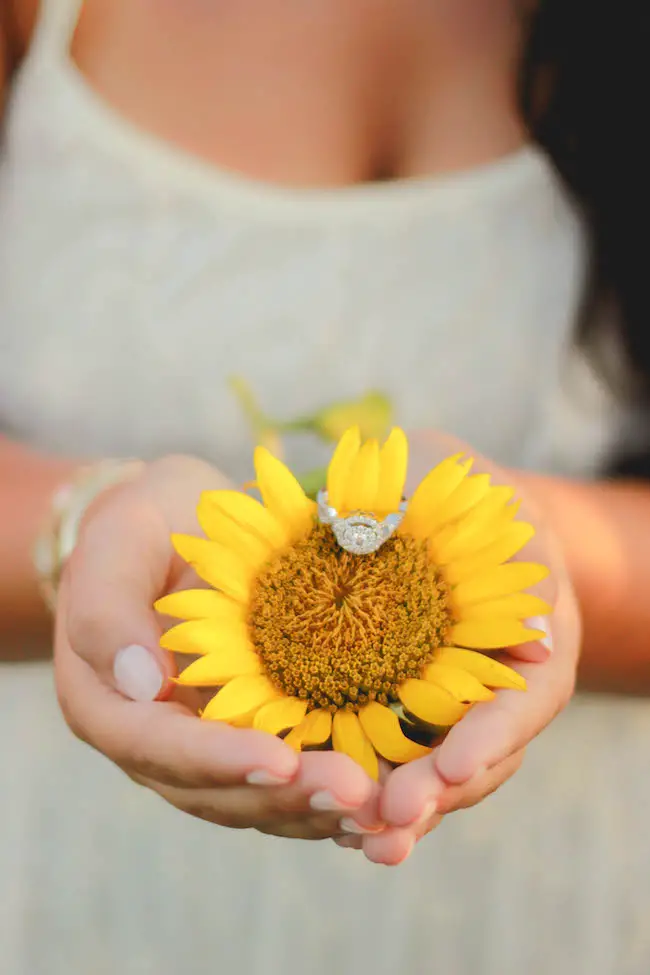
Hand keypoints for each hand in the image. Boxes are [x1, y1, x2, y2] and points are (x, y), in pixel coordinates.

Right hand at [54, 455, 376, 839]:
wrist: (175, 531)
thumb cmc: (142, 529)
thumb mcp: (116, 545)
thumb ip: (110, 608)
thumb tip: (140, 681)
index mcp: (108, 704)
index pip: (158, 746)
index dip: (219, 760)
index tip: (282, 760)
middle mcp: (155, 741)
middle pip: (215, 791)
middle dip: (287, 797)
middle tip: (356, 794)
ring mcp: (204, 746)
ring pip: (255, 799)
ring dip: (316, 809)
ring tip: (377, 805)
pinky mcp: (248, 736)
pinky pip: (285, 779)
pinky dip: (328, 796)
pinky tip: (382, 797)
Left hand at [334, 431, 581, 864]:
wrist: (439, 510)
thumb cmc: (447, 484)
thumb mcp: (443, 474)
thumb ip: (432, 506)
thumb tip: (433, 570)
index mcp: (532, 621)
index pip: (528, 690)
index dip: (493, 732)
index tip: (452, 767)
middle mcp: (506, 674)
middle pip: (488, 750)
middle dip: (442, 789)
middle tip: (391, 821)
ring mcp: (463, 699)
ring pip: (446, 769)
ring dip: (407, 808)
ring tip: (364, 841)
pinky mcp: (413, 710)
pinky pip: (401, 757)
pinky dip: (374, 788)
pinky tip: (335, 816)